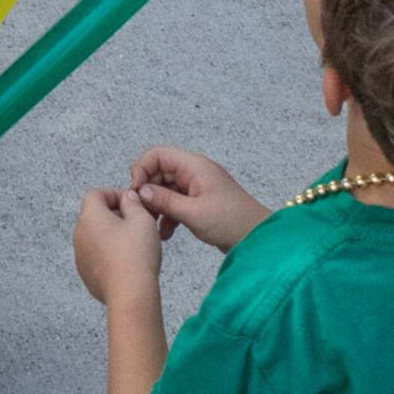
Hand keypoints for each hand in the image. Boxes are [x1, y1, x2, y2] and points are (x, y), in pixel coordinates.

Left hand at [73, 186, 166, 305]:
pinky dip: (108, 254)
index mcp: (90, 217)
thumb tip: (127, 198)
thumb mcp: (142, 219)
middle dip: (114, 215)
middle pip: (94, 216)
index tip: (129, 202)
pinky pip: (96, 256)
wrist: (130, 293)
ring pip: (95, 237)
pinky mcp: (86, 273)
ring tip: (133, 243)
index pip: (95, 194)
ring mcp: (80, 256)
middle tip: (135, 223)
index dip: (114, 194)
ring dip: (111, 235)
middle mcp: (79, 235)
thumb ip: (133, 203)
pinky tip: (126, 260)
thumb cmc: (135, 256)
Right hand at [127, 147, 269, 253]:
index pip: (157, 155)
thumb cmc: (231, 222)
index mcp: (194, 166)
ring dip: (157, 205)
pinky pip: (176, 201)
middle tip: (141, 212)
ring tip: (151, 225)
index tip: (136, 192)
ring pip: (166, 188)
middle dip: (147, 191)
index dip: (142, 170)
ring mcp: (198, 186)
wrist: (257, 238)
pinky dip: (168, 214)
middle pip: (159, 171)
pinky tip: (165, 233)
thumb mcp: (192, 213)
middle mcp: (195, 171)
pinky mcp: (200, 201)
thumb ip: (164, 200)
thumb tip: (139, 191)